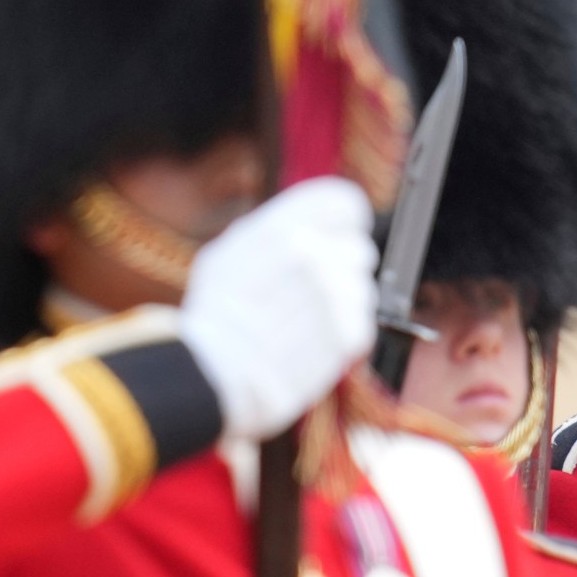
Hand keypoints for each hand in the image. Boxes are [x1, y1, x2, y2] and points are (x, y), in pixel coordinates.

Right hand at [178, 177, 376, 441]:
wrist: (212, 374)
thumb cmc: (216, 315)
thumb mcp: (229, 254)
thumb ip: (276, 232)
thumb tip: (318, 223)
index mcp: (280, 227)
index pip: (345, 202)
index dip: (345, 221)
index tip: (336, 234)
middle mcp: (311, 254)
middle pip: (360, 248)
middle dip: (342, 268)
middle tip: (309, 292)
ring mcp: (333, 296)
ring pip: (364, 289)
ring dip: (342, 305)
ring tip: (303, 322)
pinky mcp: (348, 335)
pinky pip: (363, 325)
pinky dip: (343, 335)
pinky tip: (311, 342)